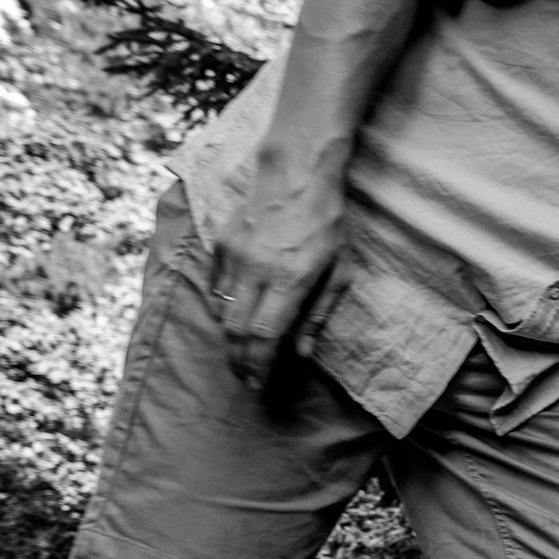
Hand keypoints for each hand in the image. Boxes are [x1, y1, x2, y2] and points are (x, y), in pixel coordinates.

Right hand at [210, 163, 352, 389]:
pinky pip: (216, 285)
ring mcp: (235, 256)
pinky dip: (224, 306)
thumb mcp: (340, 271)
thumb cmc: (328, 224)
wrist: (296, 174)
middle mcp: (256, 271)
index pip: (264, 336)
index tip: (256, 384)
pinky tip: (236, 316)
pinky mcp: (221, 244)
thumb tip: (304, 354)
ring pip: (222, 310)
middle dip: (239, 359)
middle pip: (236, 330)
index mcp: (290, 281)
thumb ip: (319, 314)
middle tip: (245, 377)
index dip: (258, 365)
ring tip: (242, 352)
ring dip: (230, 337)